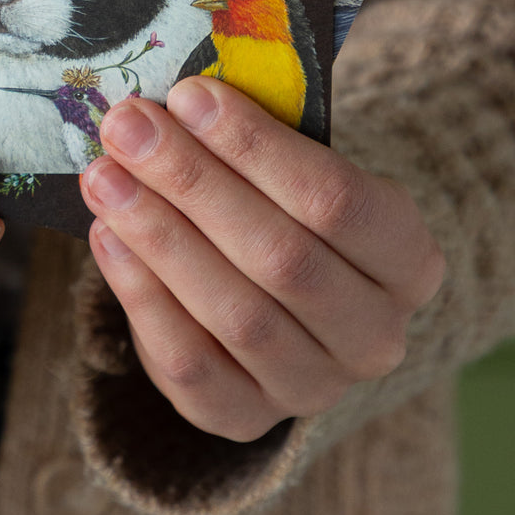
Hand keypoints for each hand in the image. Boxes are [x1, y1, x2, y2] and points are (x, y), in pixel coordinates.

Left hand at [79, 76, 444, 441]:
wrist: (275, 294)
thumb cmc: (283, 206)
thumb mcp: (297, 166)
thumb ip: (256, 138)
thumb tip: (178, 99)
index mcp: (408, 259)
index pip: (337, 199)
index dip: (257, 147)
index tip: (189, 95)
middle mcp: (375, 335)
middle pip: (281, 256)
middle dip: (193, 183)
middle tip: (129, 127)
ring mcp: (314, 387)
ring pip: (235, 312)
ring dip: (159, 235)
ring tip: (105, 175)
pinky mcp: (245, 419)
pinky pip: (190, 363)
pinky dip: (142, 295)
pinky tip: (107, 236)